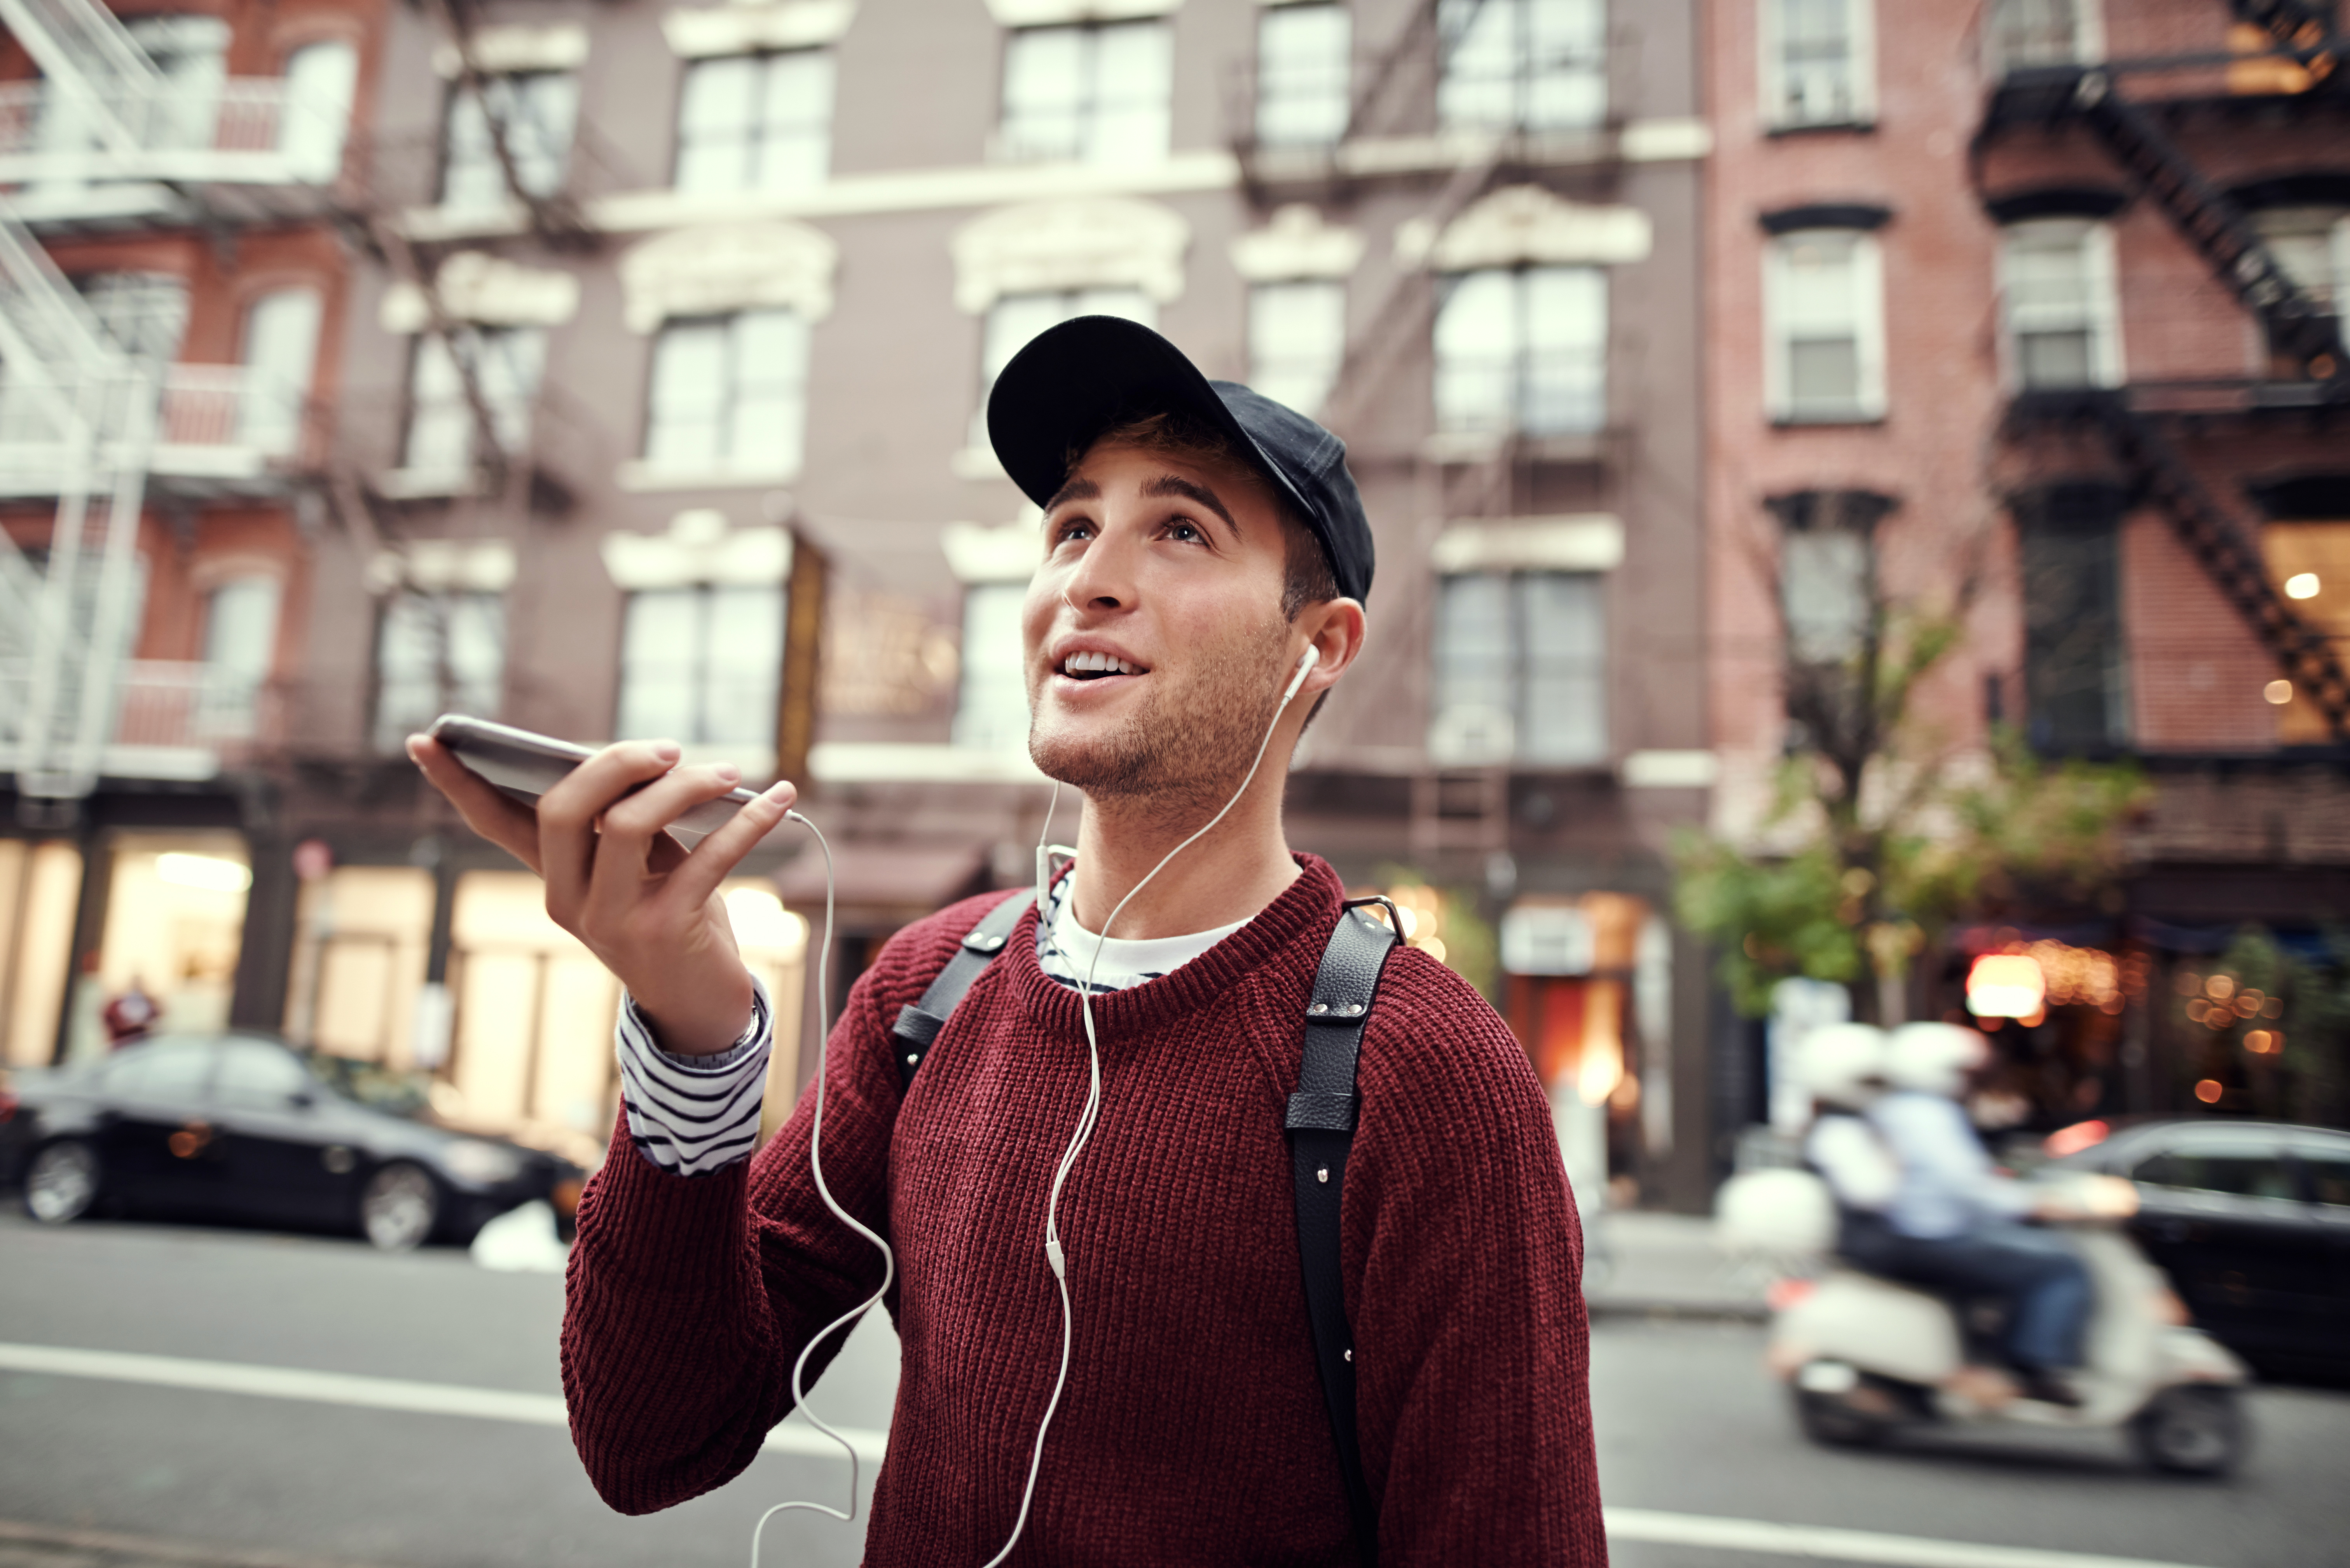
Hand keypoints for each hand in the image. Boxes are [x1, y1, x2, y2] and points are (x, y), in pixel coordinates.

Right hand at [405, 733, 797, 1054]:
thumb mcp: (644, 867)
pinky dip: (748, 822)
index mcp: (554, 878)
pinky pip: (706, 859)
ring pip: (626, 825)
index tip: (423, 741)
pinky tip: (781, 799)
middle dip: (615, 762)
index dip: (459, 783)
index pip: (495, 823)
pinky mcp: (663, 932)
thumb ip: (630, 819)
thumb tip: (647, 758)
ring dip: (684, 787)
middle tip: (668, 748)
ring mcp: (609, 921)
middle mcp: (567, 900)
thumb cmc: (674, 918)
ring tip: (729, 773)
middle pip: (563, 808)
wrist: (703, 1005)